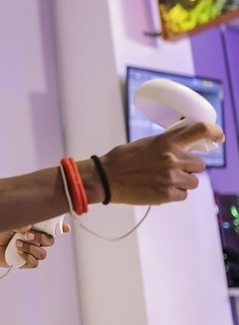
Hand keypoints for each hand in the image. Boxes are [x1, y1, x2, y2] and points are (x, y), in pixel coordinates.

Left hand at [0, 223, 69, 268]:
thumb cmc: (0, 231)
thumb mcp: (9, 224)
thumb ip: (19, 223)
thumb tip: (29, 226)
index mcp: (35, 228)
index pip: (52, 227)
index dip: (62, 227)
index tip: (66, 227)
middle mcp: (36, 240)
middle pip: (50, 240)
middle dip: (41, 238)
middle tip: (27, 234)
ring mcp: (32, 252)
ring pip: (43, 254)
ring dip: (31, 248)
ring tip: (17, 243)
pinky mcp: (26, 262)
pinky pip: (34, 263)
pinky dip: (27, 257)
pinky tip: (18, 252)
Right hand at [100, 121, 223, 204]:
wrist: (107, 178)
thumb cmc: (122, 159)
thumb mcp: (146, 143)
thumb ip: (166, 143)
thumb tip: (182, 146)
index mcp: (167, 141)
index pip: (200, 130)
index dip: (214, 132)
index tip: (218, 137)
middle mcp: (173, 158)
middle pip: (199, 164)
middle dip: (189, 167)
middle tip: (174, 168)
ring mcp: (172, 177)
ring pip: (193, 182)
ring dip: (182, 182)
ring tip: (163, 180)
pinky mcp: (167, 194)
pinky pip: (183, 195)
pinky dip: (174, 193)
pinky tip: (159, 189)